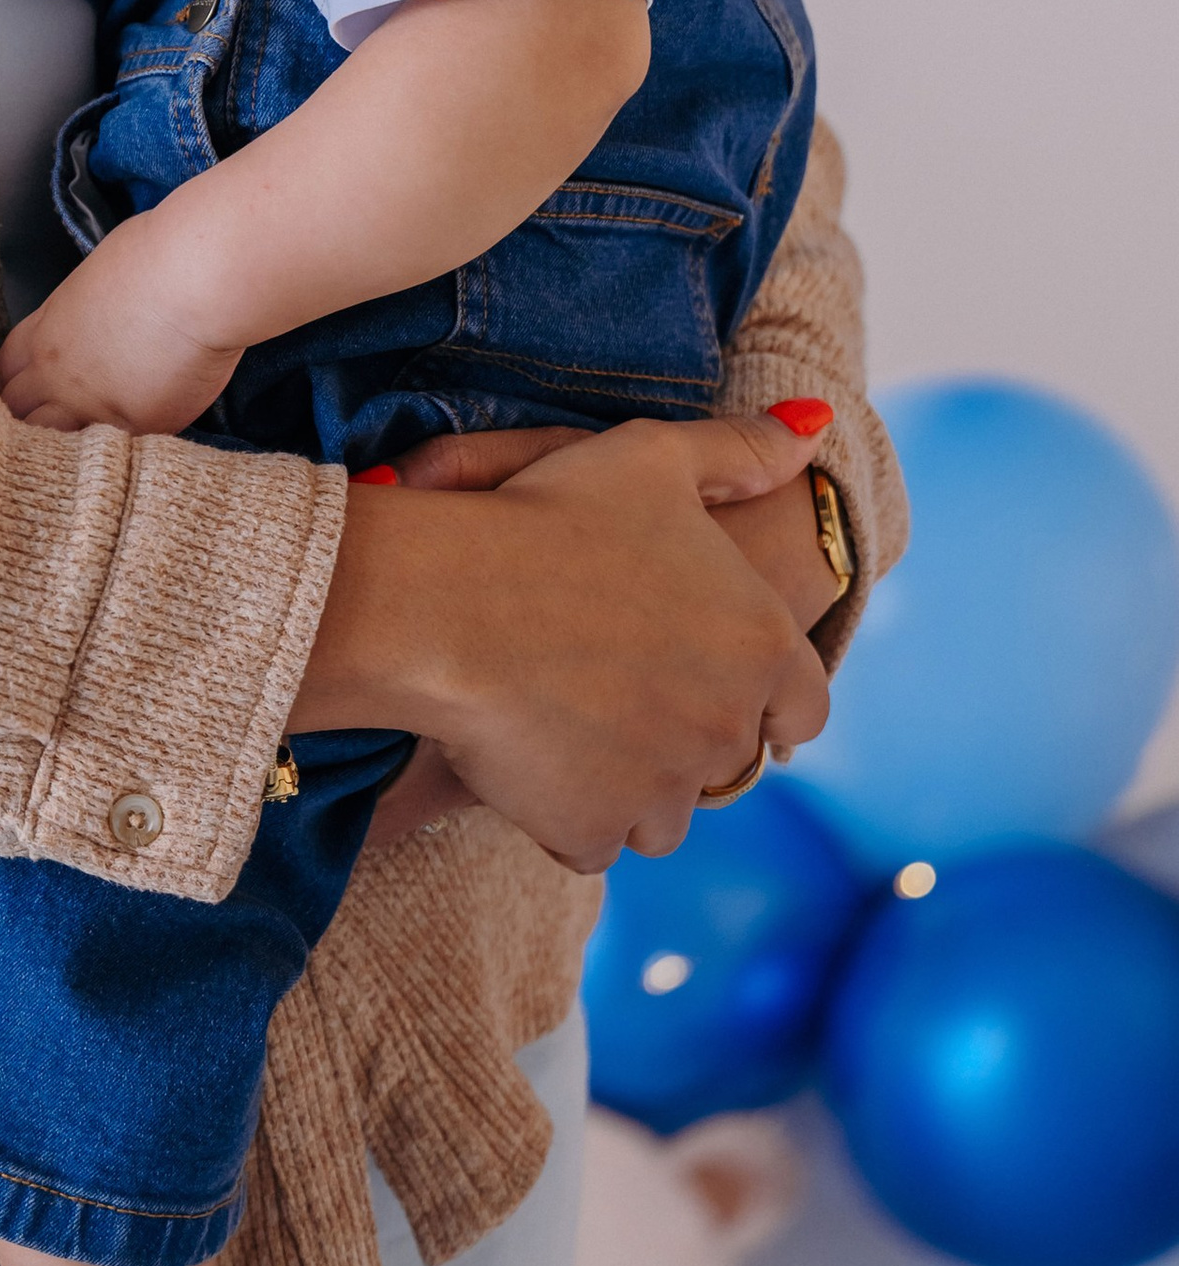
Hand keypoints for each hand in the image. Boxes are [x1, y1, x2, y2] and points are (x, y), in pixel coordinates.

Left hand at [0, 220, 244, 435]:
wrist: (194, 281)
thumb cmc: (156, 258)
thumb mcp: (99, 276)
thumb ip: (86, 308)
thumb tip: (97, 315)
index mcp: (46, 330)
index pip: (6, 371)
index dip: (10, 387)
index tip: (21, 397)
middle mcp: (57, 373)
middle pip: (17, 413)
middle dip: (25, 423)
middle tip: (42, 433)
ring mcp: (91, 406)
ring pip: (49, 444)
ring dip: (57, 449)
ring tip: (74, 456)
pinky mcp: (133, 429)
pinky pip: (108, 456)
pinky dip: (110, 459)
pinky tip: (118, 458)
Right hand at [290, 420, 831, 872]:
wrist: (447, 599)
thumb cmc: (549, 516)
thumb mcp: (651, 457)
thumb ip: (741, 450)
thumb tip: (818, 425)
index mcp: (762, 643)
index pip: (802, 709)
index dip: (764, 701)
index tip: (714, 686)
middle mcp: (730, 728)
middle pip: (723, 763)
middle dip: (680, 737)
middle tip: (614, 694)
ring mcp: (665, 789)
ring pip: (662, 814)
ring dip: (629, 786)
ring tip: (569, 728)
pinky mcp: (596, 830)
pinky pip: (593, 840)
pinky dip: (567, 813)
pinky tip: (528, 759)